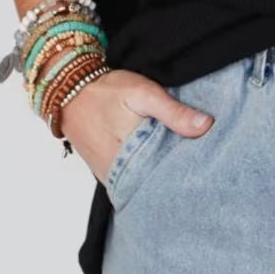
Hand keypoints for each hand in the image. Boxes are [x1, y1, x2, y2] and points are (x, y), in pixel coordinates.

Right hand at [59, 68, 213, 187]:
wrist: (68, 92)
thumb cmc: (105, 91)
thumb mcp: (142, 93)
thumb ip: (173, 111)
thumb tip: (205, 126)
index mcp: (131, 156)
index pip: (169, 173)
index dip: (188, 167)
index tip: (206, 158)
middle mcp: (119, 173)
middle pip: (156, 181)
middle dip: (175, 172)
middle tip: (196, 160)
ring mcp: (110, 176)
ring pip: (142, 182)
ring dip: (158, 172)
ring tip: (179, 160)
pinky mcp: (105, 173)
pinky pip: (129, 179)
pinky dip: (143, 171)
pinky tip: (157, 159)